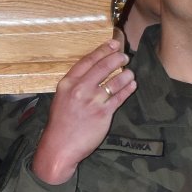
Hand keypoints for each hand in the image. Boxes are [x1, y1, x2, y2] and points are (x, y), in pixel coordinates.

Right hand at [31, 40, 134, 186]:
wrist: (59, 147)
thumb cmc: (60, 124)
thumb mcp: (61, 98)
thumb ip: (74, 85)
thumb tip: (92, 73)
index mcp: (67, 83)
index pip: (87, 61)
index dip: (102, 50)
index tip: (112, 43)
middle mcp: (80, 89)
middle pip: (102, 67)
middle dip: (116, 58)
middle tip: (124, 55)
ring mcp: (92, 101)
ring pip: (114, 82)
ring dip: (125, 74)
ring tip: (130, 71)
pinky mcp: (103, 114)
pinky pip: (119, 98)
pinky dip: (128, 89)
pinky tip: (132, 85)